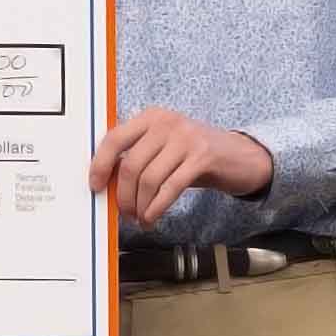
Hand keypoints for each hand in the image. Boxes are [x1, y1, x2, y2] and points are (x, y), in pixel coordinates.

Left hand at [95, 110, 275, 226]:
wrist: (239, 156)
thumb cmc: (194, 155)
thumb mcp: (163, 147)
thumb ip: (137, 157)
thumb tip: (107, 184)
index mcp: (150, 118)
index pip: (114, 138)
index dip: (100, 164)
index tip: (95, 186)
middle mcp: (166, 123)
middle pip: (131, 164)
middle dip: (124, 196)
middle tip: (125, 213)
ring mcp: (185, 138)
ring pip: (149, 179)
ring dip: (140, 206)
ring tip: (140, 218)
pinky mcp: (202, 157)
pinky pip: (170, 187)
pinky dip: (157, 208)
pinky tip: (153, 217)